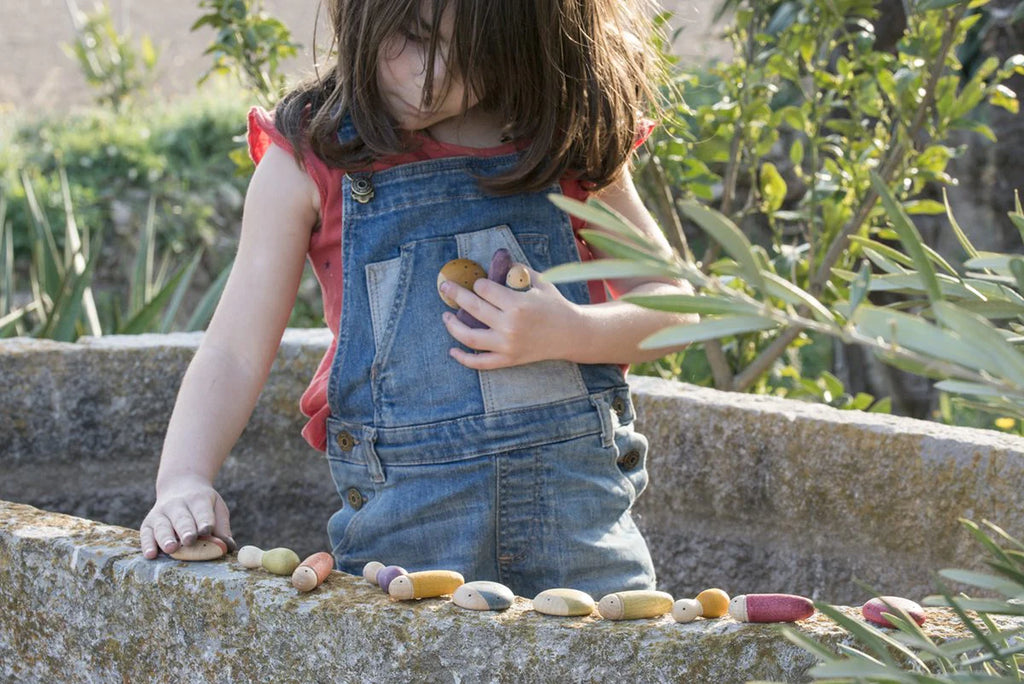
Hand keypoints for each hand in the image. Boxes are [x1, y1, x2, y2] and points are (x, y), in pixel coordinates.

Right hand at [139, 474, 234, 559]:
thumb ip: (222, 527)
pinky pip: (146, 534)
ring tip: (171, 548)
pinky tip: (151, 555)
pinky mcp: (148, 523)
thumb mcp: (216, 508)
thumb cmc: (202, 504)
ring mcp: (160, 513)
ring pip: (163, 527)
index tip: (207, 529)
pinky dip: (147, 545)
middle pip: (182, 519)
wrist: (179, 485)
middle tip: (189, 540)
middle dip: (186, 530)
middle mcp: (177, 505)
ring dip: (166, 538)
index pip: (202, 511)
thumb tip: (228, 546)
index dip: (204, 520)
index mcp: (198, 499)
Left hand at [440, 268, 578, 368]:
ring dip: (452, 325)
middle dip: (455, 294)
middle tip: (445, 287)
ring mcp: (507, 345)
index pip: (484, 290)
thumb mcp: (542, 282)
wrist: (572, 334)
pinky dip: (464, 358)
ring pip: (469, 337)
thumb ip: (520, 271)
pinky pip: (480, 362)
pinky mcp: (508, 359)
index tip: (478, 283)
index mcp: (517, 304)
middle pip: (472, 308)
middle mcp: (510, 325)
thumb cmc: (556, 305)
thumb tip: (500, 260)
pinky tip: (452, 350)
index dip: (478, 284)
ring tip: (445, 315)